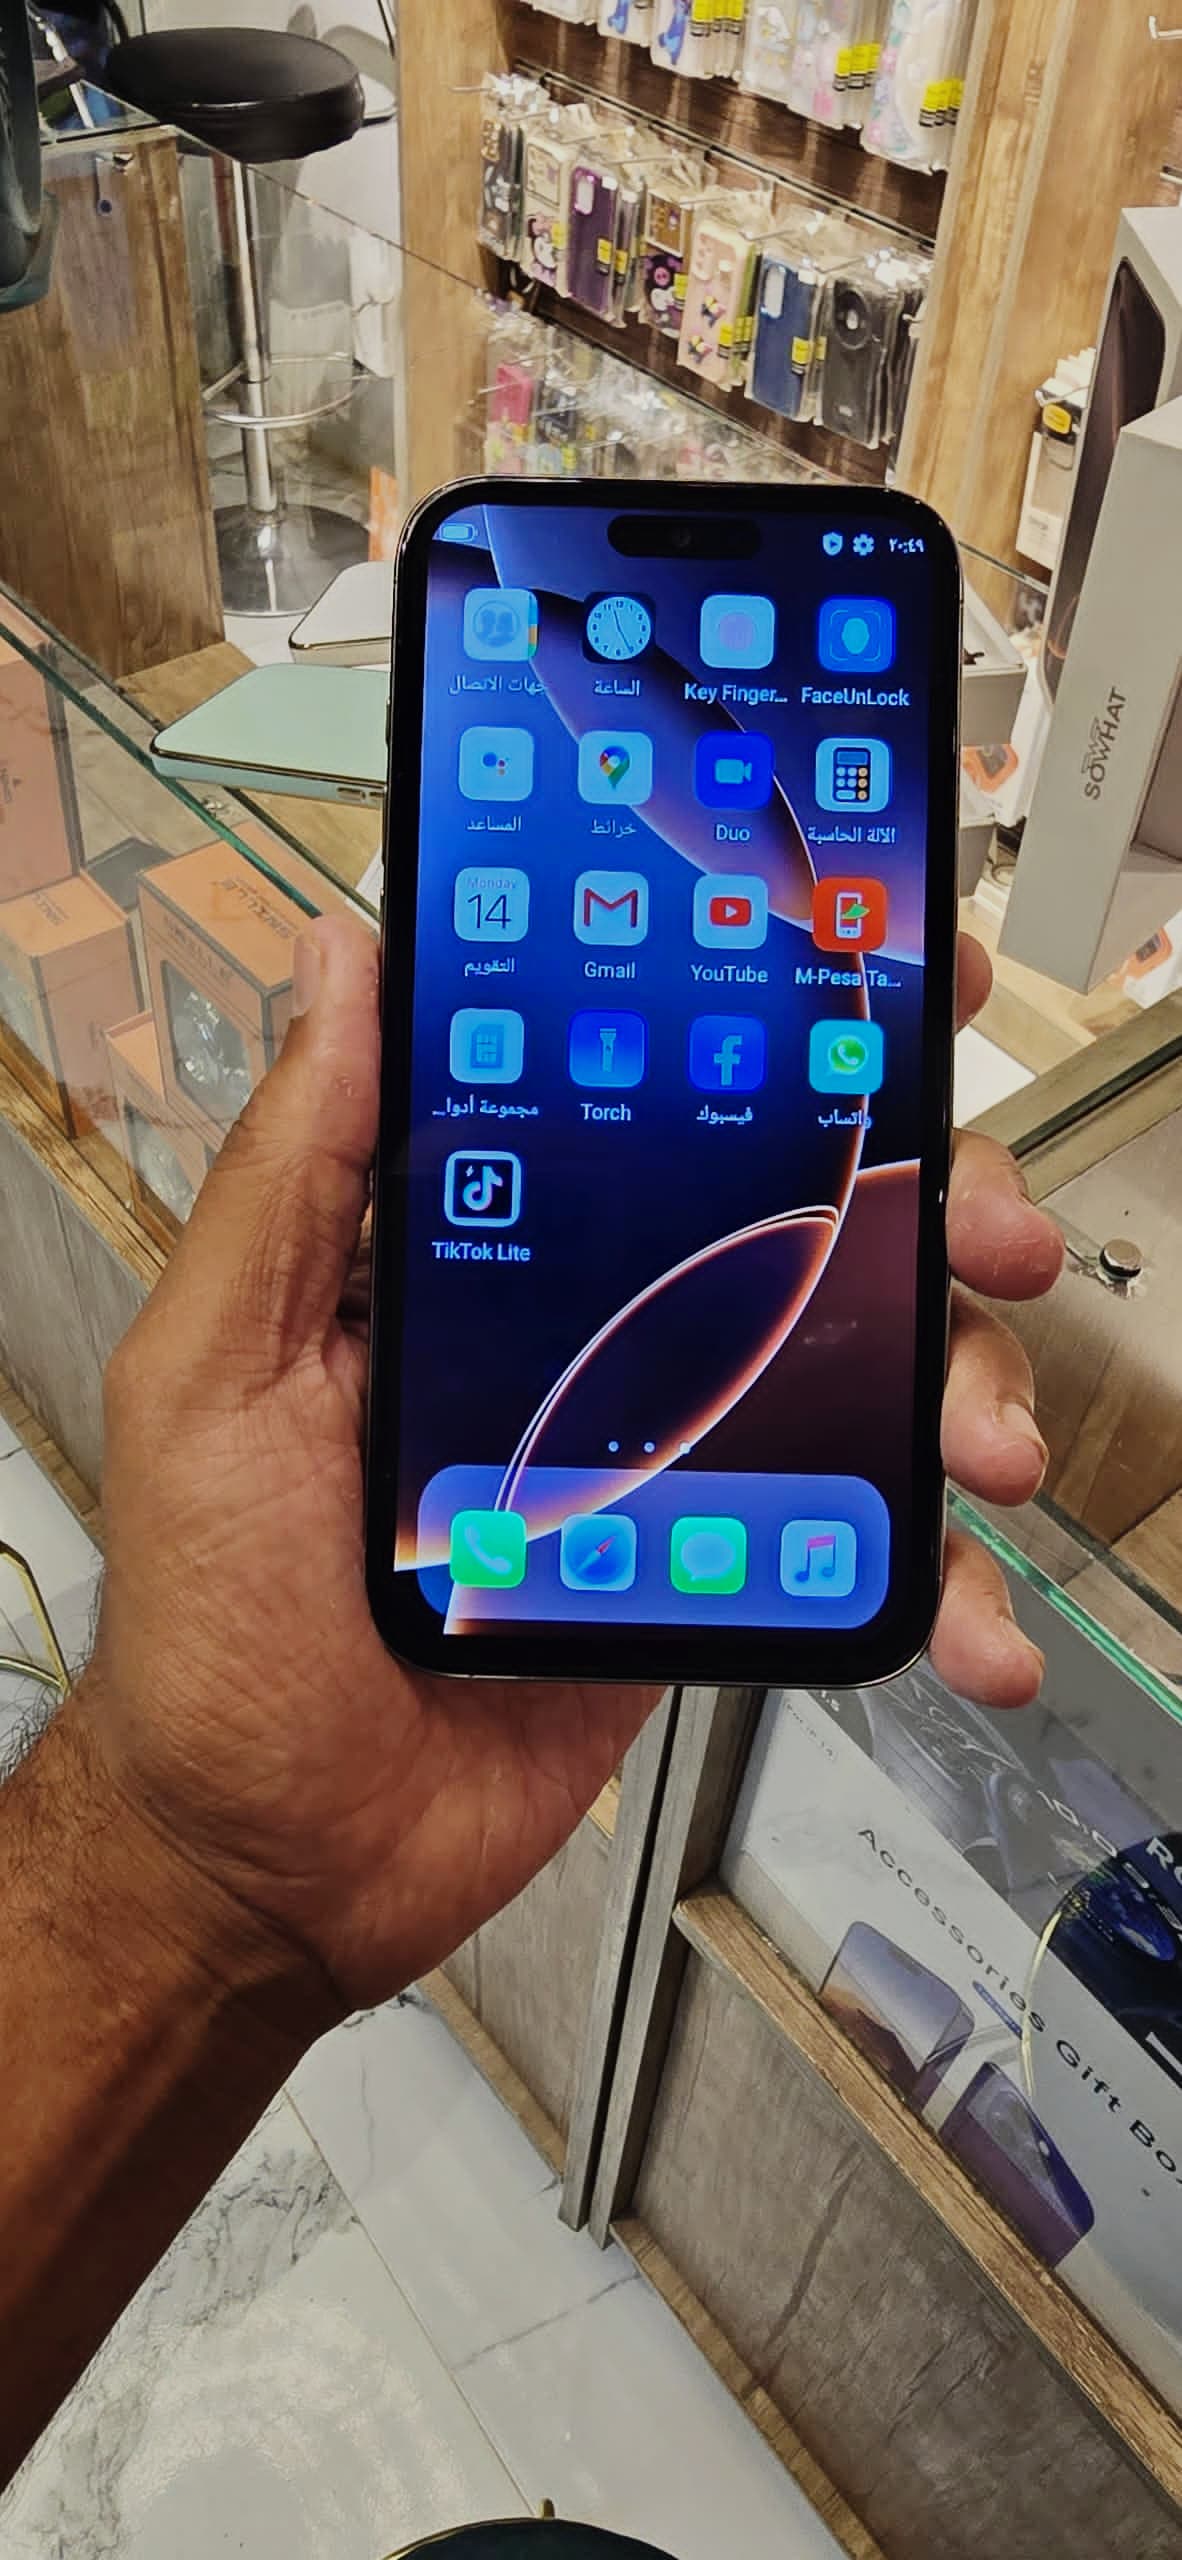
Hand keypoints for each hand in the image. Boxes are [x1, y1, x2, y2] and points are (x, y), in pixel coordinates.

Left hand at [85, 917, 1060, 2019]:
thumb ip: (292, 1180)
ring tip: (985, 1447)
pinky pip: (856, 1545)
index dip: (767, 1021)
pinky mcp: (712, 1573)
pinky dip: (939, 1578)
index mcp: (472, 1254)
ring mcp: (662, 1451)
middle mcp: (584, 1327)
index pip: (637, 1089)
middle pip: (795, 1215)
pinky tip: (972, 1617)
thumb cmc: (209, 1624)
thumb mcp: (214, 1376)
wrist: (272, 1864)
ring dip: (962, 1383)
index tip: (878, 975)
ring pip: (859, 1370)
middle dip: (925, 1197)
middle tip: (985, 1223)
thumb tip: (342, 969)